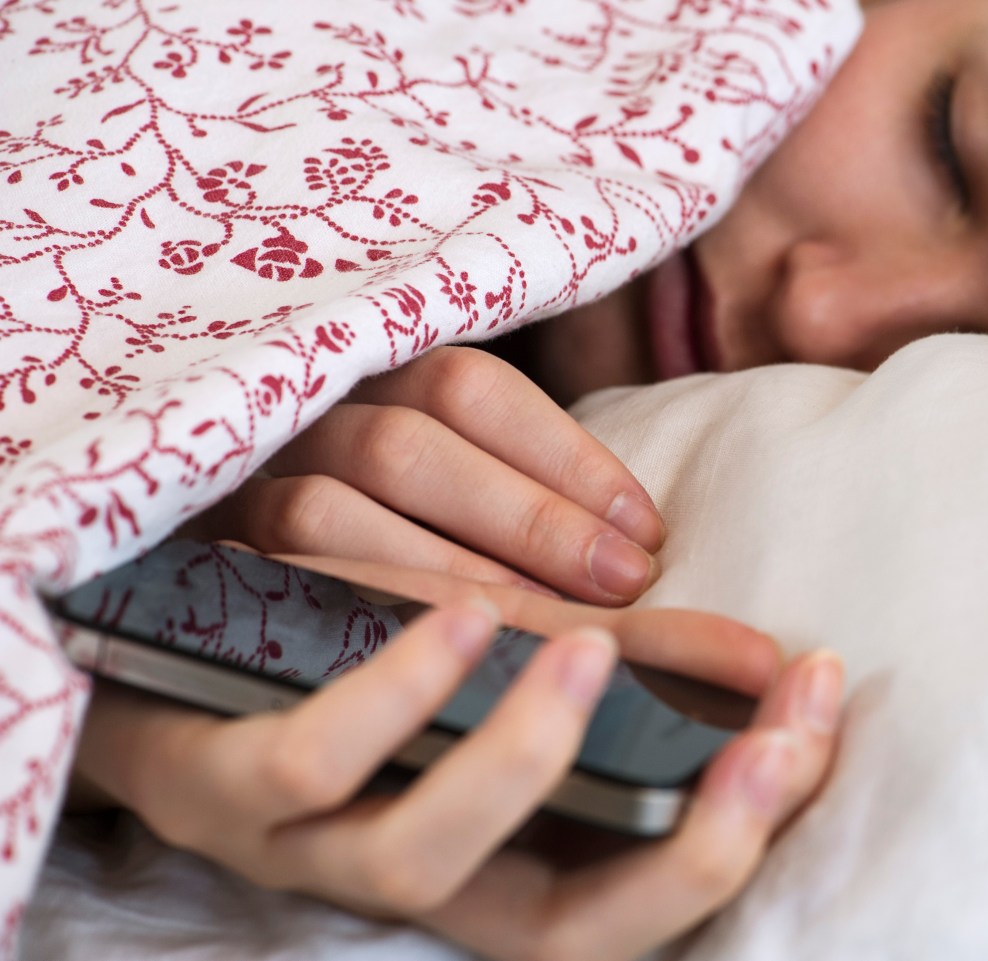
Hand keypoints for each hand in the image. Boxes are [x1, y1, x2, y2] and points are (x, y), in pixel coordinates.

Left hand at [72, 560, 842, 960]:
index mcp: (491, 867)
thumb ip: (600, 667)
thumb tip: (738, 640)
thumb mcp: (491, 670)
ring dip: (529, 761)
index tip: (817, 715)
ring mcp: (311, 845)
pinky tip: (471, 611)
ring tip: (597, 649)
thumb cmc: (351, 666)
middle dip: (697, 846)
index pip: (641, 907)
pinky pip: (310, 762)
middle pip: (565, 935)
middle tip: (779, 734)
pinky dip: (399, 695)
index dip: (744, 832)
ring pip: (420, 860)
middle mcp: (415, 886)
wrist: (163, 655)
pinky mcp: (222, 783)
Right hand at [187, 347, 665, 604]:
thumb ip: (520, 479)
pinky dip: (367, 614)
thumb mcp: (451, 464)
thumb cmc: (388, 511)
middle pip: (409, 448)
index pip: (471, 388)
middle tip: (622, 584)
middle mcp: (296, 408)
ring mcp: (234, 477)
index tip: (647, 530)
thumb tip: (639, 540)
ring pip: (332, 516)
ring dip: (452, 577)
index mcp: (367, 361)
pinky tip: (444, 653)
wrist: (210, 554)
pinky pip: (276, 583)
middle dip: (528, 520)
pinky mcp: (198, 552)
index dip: (566, 457)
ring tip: (547, 625)